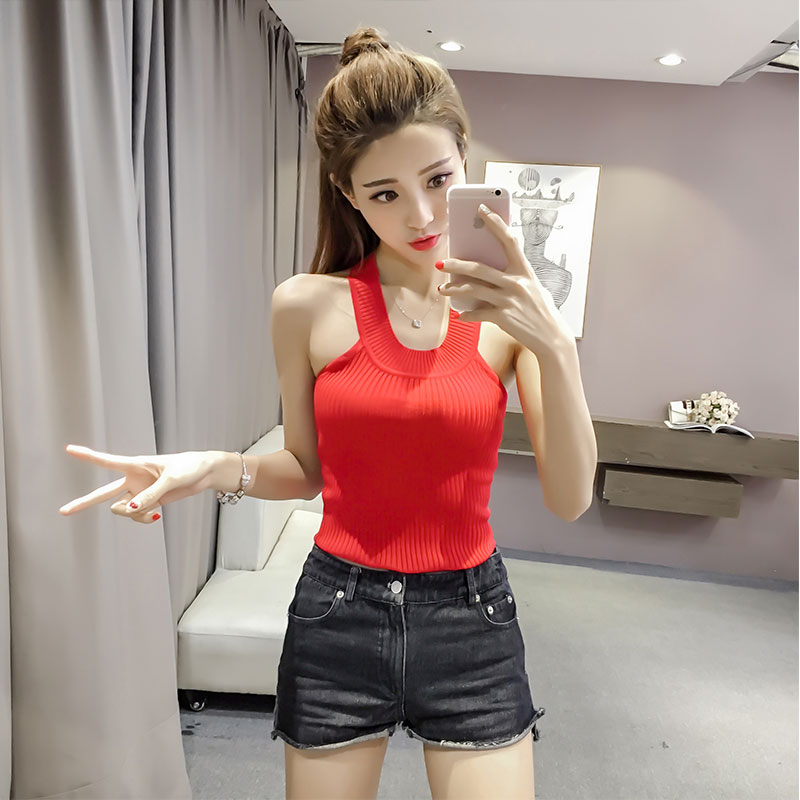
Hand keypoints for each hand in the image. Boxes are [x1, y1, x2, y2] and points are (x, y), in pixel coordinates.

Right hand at [59, 446, 214, 523]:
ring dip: (133, 514)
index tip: (69, 449)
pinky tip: (155, 515)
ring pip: (122, 509)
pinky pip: (136, 515)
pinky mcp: (149, 502)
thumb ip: (151, 494)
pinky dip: (143, 518)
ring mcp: (140, 492)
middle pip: (103, 493)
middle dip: (84, 502)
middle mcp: (133, 479)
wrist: (204, 474)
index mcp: (136, 464)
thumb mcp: (171, 480)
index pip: (107, 461)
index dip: (88, 456)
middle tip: (64, 511)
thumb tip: (130, 508)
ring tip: (152, 511)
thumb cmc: (189, 468)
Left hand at [438, 203, 572, 355]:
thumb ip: (514, 277)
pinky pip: (478, 313)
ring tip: (443, 290)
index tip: (482, 210)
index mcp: (525, 271)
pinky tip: (460, 315)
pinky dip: (467, 315)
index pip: (509, 240)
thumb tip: (489, 270)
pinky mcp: (503, 318)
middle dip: (456, 265)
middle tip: (441, 263)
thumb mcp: (532, 287)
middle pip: (479, 268)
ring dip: (454, 290)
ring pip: (473, 290)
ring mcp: (509, 300)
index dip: (495, 223)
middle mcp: (516, 283)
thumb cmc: (541, 310)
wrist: (551, 337)